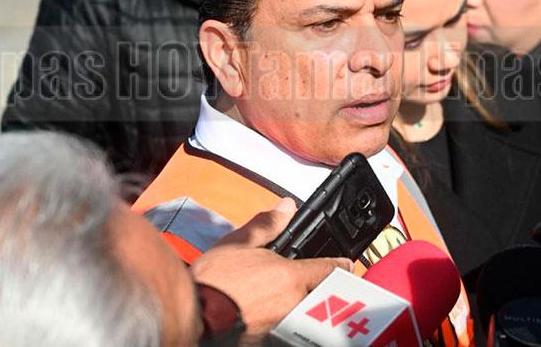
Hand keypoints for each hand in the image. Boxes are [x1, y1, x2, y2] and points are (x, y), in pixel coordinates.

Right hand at [191, 198, 351, 339]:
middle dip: (320, 288)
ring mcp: (284, 325)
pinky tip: (268, 313)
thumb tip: (286, 207)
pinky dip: (284, 321)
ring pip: (305, 313)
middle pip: (321, 295)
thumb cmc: (212, 281)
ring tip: (284, 299)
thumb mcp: (238, 243)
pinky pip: (288, 328)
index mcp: (291, 277)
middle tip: (309, 283)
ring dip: (302, 306)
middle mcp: (293, 304)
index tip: (346, 265)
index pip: (329, 270)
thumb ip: (267, 225)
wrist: (194, 314)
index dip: (340, 265)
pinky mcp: (271, 340)